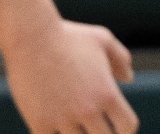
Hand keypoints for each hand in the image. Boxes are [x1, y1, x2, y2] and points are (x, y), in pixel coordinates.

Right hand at [3, 19, 137, 133]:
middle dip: (101, 133)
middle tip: (92, 126)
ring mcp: (63, 119)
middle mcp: (88, 110)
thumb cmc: (68, 36)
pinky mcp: (39, 123)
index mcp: (108, 93)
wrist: (31, 37)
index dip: (124, 130)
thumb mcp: (102, 40)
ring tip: (72, 123)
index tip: (116, 128)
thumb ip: (120, 59)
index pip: (127, 127)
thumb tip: (128, 78)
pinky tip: (51, 127)